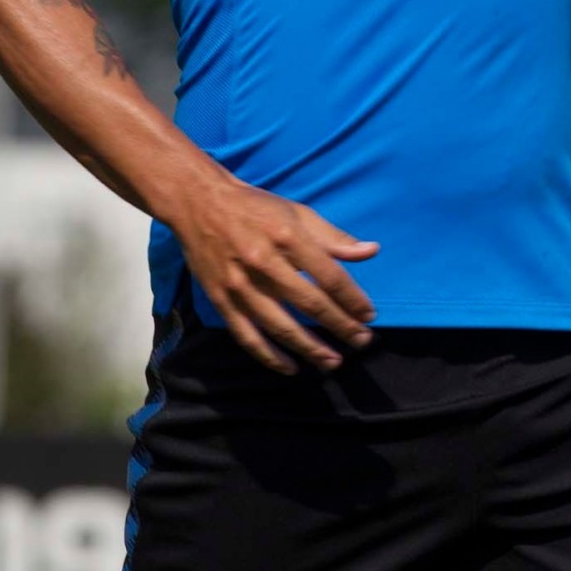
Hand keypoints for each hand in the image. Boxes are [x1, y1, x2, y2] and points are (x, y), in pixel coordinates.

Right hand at [174, 170, 379, 375]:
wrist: (199, 202)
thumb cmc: (255, 207)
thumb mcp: (296, 212)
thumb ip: (333, 236)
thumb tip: (371, 251)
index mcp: (287, 235)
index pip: (329, 275)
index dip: (352, 298)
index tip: (369, 314)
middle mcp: (264, 262)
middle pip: (310, 303)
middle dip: (340, 326)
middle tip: (362, 341)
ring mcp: (240, 285)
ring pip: (281, 326)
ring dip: (310, 348)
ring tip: (334, 361)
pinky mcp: (220, 300)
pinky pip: (248, 336)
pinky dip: (270, 357)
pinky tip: (291, 368)